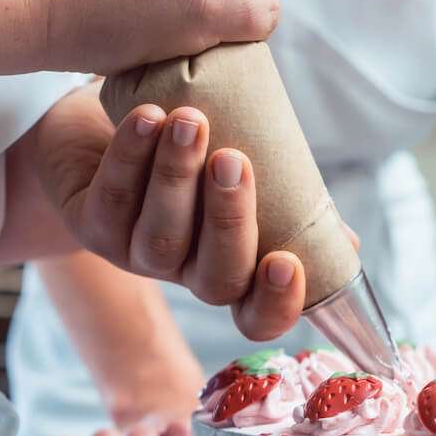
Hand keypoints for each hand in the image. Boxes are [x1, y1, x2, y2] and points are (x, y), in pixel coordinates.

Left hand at [35, 86, 304, 340]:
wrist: (106, 122)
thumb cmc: (196, 151)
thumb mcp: (253, 176)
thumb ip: (295, 204)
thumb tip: (347, 245)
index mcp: (232, 268)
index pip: (258, 318)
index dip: (275, 303)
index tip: (286, 261)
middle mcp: (185, 272)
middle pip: (214, 278)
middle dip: (229, 220)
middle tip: (234, 161)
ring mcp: (134, 255)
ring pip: (160, 237)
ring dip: (177, 178)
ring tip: (192, 120)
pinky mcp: (88, 225)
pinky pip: (111, 200)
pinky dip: (130, 156)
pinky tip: (148, 117)